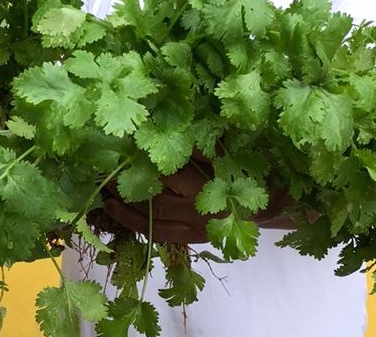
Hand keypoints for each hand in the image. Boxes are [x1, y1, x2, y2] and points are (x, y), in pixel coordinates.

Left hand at [102, 154, 297, 243]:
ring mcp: (193, 228)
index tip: (125, 150)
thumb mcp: (227, 155)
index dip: (144, 163)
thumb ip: (199, 149)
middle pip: (155, 201)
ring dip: (127, 210)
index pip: (169, 175)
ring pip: (153, 222)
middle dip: (129, 189)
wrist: (269, 206)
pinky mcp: (192, 238)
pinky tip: (119, 214)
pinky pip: (160, 235)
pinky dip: (138, 225)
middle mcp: (198, 211)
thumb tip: (168, 136)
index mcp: (208, 187)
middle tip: (106, 176)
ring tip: (106, 198)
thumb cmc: (246, 174)